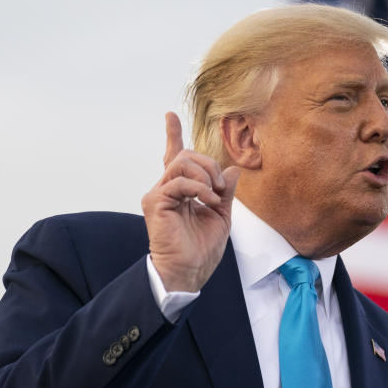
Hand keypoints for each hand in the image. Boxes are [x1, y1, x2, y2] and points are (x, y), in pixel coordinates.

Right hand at [142, 112, 239, 291]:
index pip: (175, 157)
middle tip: (221, 187)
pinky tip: (209, 202)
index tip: (170, 115)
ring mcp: (158, 194)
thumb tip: (233, 170)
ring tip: (215, 196)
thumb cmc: (202, 249)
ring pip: (182, 163)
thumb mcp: (221, 215)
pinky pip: (179, 181)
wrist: (189, 271)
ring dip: (206, 175)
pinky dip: (200, 189)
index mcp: (181, 191)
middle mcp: (166, 189)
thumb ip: (225, 192)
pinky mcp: (155, 202)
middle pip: (186, 155)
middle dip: (210, 164)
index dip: (172, 135)